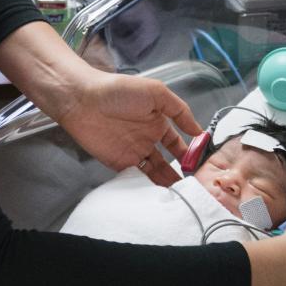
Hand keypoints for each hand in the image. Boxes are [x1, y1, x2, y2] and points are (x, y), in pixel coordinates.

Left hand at [0, 22, 201, 185]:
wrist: (83, 100)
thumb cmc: (120, 91)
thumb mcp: (157, 93)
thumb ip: (180, 111)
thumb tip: (199, 130)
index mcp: (159, 122)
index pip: (180, 144)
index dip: (191, 154)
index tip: (202, 165)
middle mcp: (148, 139)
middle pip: (169, 162)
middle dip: (181, 175)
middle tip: (194, 187)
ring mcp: (134, 152)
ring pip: (155, 173)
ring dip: (167, 183)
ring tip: (181, 195)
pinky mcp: (119, 163)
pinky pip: (138, 177)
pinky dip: (149, 186)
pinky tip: (160, 192)